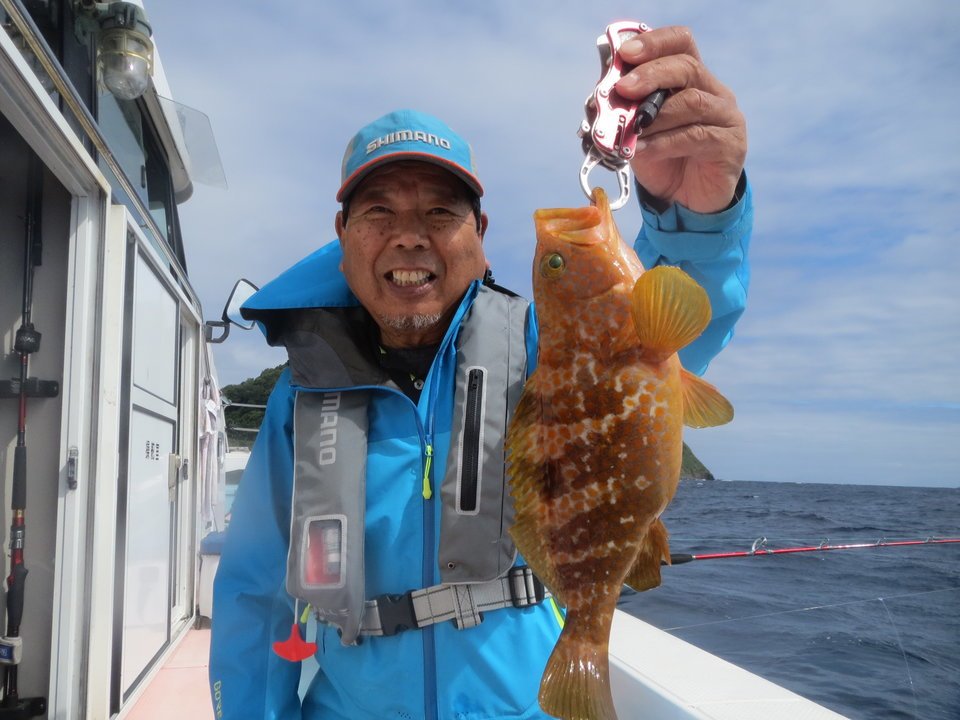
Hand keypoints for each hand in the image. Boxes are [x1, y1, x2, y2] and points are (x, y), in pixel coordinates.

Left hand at [615, 26, 746, 213]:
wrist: (685, 202)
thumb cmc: (663, 159)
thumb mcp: (638, 132)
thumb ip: (627, 112)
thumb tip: (599, 98)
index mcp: (692, 79)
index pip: (681, 43)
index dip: (655, 42)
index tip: (626, 52)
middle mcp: (714, 92)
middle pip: (687, 67)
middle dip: (651, 75)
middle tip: (624, 88)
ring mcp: (726, 117)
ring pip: (692, 102)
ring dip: (655, 115)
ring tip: (631, 129)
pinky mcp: (730, 145)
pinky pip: (695, 136)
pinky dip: (663, 142)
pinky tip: (642, 149)